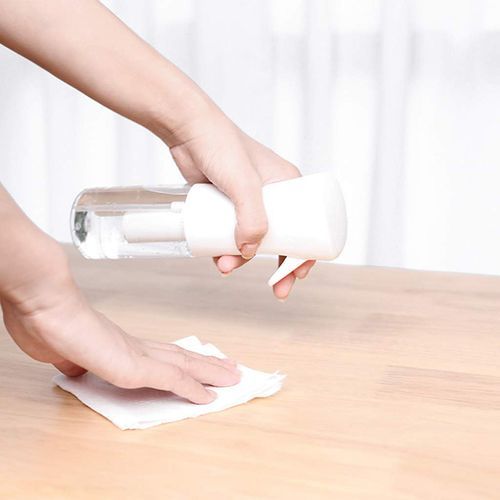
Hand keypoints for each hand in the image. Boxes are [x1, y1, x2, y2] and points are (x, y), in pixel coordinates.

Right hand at [1, 243, 239, 403]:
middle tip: (230, 368)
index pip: (161, 354)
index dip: (182, 360)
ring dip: (211, 372)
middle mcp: (136, 347)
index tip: (198, 364)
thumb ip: (75, 361)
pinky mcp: (134, 367)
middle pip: (181, 356)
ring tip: (233, 377)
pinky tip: (209, 397)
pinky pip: (173, 380)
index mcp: (121, 345)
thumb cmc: (49, 323)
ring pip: (185, 365)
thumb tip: (77, 366)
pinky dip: (193, 389)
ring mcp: (138, 356)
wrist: (47, 306)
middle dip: (208, 364)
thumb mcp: (63, 351)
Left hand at [168, 112, 315, 299]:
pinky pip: (231, 233)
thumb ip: (252, 219)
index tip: (299, 274)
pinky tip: (216, 258)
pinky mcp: (226, 204)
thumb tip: (249, 252)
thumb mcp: (245, 184)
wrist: (187, 130)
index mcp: (289, 185)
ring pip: (252, 238)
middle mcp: (272, 194)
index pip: (307, 224)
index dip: (306, 253)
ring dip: (241, 259)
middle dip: (277, 265)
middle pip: (281, 237)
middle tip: (277, 290)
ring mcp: (247, 200)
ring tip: (224, 266)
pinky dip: (225, 249)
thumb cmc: (222, 146)